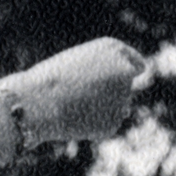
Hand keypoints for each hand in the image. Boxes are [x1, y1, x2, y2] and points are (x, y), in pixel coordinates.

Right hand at [2, 38, 145, 145]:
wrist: (39, 101)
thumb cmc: (50, 80)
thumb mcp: (77, 68)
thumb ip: (102, 78)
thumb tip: (124, 109)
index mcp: (114, 50)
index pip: (136, 65)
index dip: (130, 74)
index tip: (130, 81)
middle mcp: (124, 71)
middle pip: (126, 88)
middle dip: (112, 93)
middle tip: (83, 96)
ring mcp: (122, 97)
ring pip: (116, 108)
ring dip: (100, 109)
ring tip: (74, 105)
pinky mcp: (114, 122)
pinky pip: (106, 125)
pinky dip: (93, 124)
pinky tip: (76, 118)